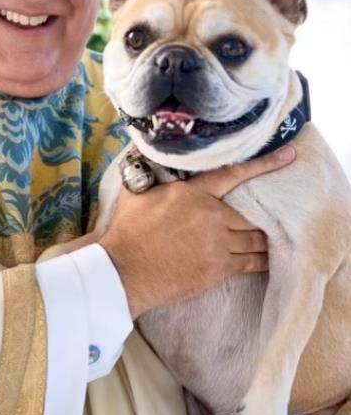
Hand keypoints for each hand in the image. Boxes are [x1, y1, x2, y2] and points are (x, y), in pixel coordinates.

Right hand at [99, 145, 294, 318]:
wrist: (125, 271)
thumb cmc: (127, 232)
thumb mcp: (134, 193)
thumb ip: (145, 169)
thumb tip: (138, 142)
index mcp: (193, 193)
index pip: (234, 174)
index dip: (264, 165)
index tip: (289, 156)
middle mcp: (211, 215)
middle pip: (251, 215)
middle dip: (261, 217)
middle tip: (270, 218)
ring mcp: (218, 244)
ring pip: (255, 239)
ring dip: (263, 240)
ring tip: (271, 240)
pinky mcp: (218, 269)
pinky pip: (252, 263)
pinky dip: (263, 261)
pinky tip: (271, 261)